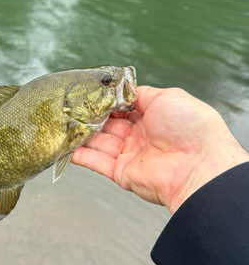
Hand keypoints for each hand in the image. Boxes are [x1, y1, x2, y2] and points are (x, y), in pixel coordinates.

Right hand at [72, 86, 248, 213]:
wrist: (198, 166)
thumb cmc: (191, 128)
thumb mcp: (168, 97)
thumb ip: (141, 94)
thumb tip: (123, 91)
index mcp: (154, 118)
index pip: (123, 107)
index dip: (108, 101)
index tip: (91, 93)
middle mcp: (141, 137)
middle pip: (109, 124)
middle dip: (92, 115)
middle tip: (75, 106)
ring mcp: (131, 155)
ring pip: (100, 142)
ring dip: (83, 132)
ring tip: (66, 122)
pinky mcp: (122, 173)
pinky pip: (97, 162)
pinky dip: (80, 154)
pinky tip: (66, 145)